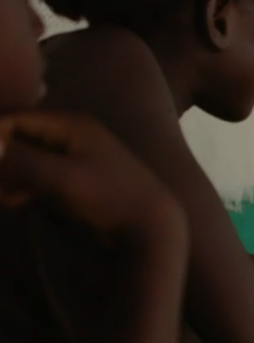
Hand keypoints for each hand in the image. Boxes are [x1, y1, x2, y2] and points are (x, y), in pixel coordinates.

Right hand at [0, 111, 183, 240]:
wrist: (150, 224)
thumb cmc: (111, 196)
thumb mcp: (63, 178)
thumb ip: (21, 160)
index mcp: (71, 124)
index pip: (15, 118)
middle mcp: (71, 133)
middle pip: (18, 137)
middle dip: (0, 159)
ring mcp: (73, 155)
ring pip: (24, 158)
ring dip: (7, 174)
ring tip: (5, 198)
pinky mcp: (73, 177)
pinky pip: (36, 173)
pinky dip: (21, 184)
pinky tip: (15, 201)